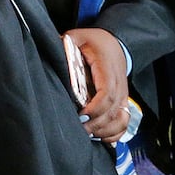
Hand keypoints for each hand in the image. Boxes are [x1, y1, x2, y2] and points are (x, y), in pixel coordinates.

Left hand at [66, 26, 130, 143]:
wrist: (116, 43)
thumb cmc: (93, 41)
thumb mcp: (77, 37)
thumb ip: (64, 45)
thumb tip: (49, 54)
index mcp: (107, 66)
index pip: (107, 92)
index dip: (96, 107)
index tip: (81, 115)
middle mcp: (119, 82)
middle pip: (113, 110)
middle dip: (97, 123)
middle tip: (80, 129)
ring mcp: (123, 94)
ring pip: (122, 119)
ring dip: (106, 131)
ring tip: (89, 134)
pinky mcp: (123, 102)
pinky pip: (124, 122)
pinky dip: (115, 133)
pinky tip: (101, 137)